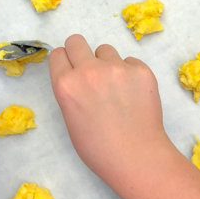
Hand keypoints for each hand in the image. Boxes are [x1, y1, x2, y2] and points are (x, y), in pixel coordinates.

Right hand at [49, 35, 175, 189]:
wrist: (137, 157)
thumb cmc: (99, 148)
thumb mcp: (71, 120)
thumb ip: (70, 93)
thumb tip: (78, 77)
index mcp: (66, 85)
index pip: (58, 55)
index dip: (65, 63)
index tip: (72, 70)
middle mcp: (89, 71)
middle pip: (77, 41)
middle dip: (81, 53)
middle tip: (91, 71)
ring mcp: (117, 68)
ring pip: (106, 50)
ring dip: (108, 63)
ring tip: (116, 89)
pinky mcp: (141, 70)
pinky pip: (130, 62)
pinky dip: (130, 74)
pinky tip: (134, 95)